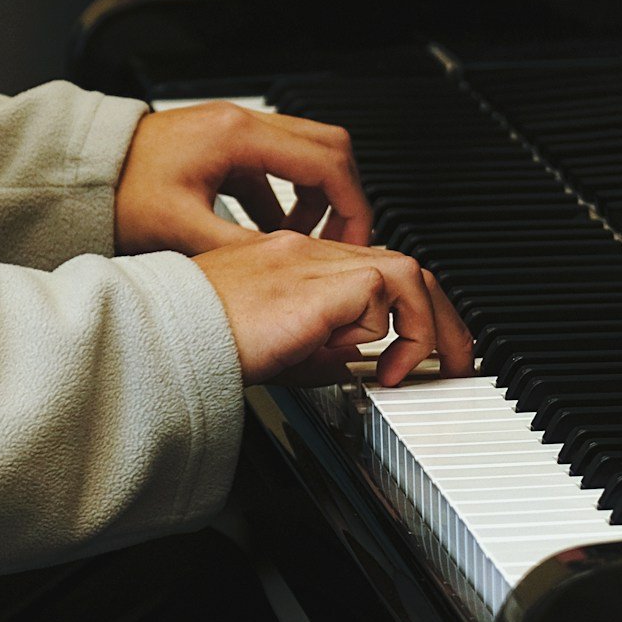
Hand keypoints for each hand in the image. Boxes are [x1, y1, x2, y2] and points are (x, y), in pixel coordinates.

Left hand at [115, 102, 373, 255]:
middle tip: (341, 239)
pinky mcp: (225, 146)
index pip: (327, 163)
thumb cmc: (119, 190)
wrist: (83, 169)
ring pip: (305, 154)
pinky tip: (270, 229)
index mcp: (239, 137)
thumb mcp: (183, 231)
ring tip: (303, 239)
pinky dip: (285, 196)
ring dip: (314, 197)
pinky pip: (275, 165)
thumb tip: (290, 269)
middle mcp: (243, 125)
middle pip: (329, 149)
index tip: (355, 240)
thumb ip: (242, 249)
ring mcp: (235, 132)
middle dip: (343, 197)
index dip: (352, 206)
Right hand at [194, 231, 474, 387]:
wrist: (163, 338)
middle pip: (401, 266)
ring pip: (405, 270)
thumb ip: (318, 345)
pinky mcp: (316, 282)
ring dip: (430, 324)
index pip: (370, 270)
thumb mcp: (274, 350)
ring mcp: (310, 262)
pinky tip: (382, 367)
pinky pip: (385, 291)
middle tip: (457, 359)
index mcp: (291, 263)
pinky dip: (396, 332)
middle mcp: (305, 254)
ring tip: (433, 366)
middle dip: (441, 316)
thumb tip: (361, 357)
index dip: (407, 308)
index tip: (418, 349)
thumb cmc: (196, 342)